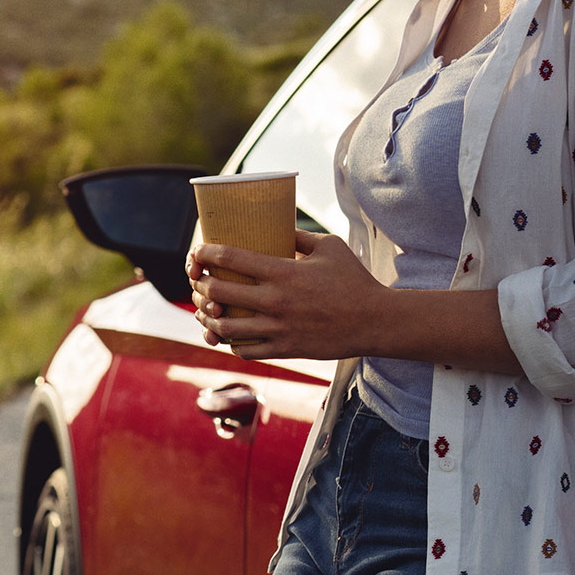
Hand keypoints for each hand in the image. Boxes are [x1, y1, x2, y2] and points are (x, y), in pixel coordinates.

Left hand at [187, 232, 387, 360]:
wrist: (375, 321)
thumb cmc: (354, 280)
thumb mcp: (330, 247)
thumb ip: (298, 236)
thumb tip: (276, 225)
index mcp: (284, 272)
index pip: (231, 258)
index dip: (207, 253)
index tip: (198, 251)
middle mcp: (276, 301)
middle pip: (219, 293)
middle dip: (201, 285)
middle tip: (199, 281)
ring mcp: (279, 328)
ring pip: (226, 327)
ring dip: (209, 318)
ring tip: (206, 311)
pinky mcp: (285, 349)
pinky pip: (246, 349)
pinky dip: (232, 342)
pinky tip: (231, 334)